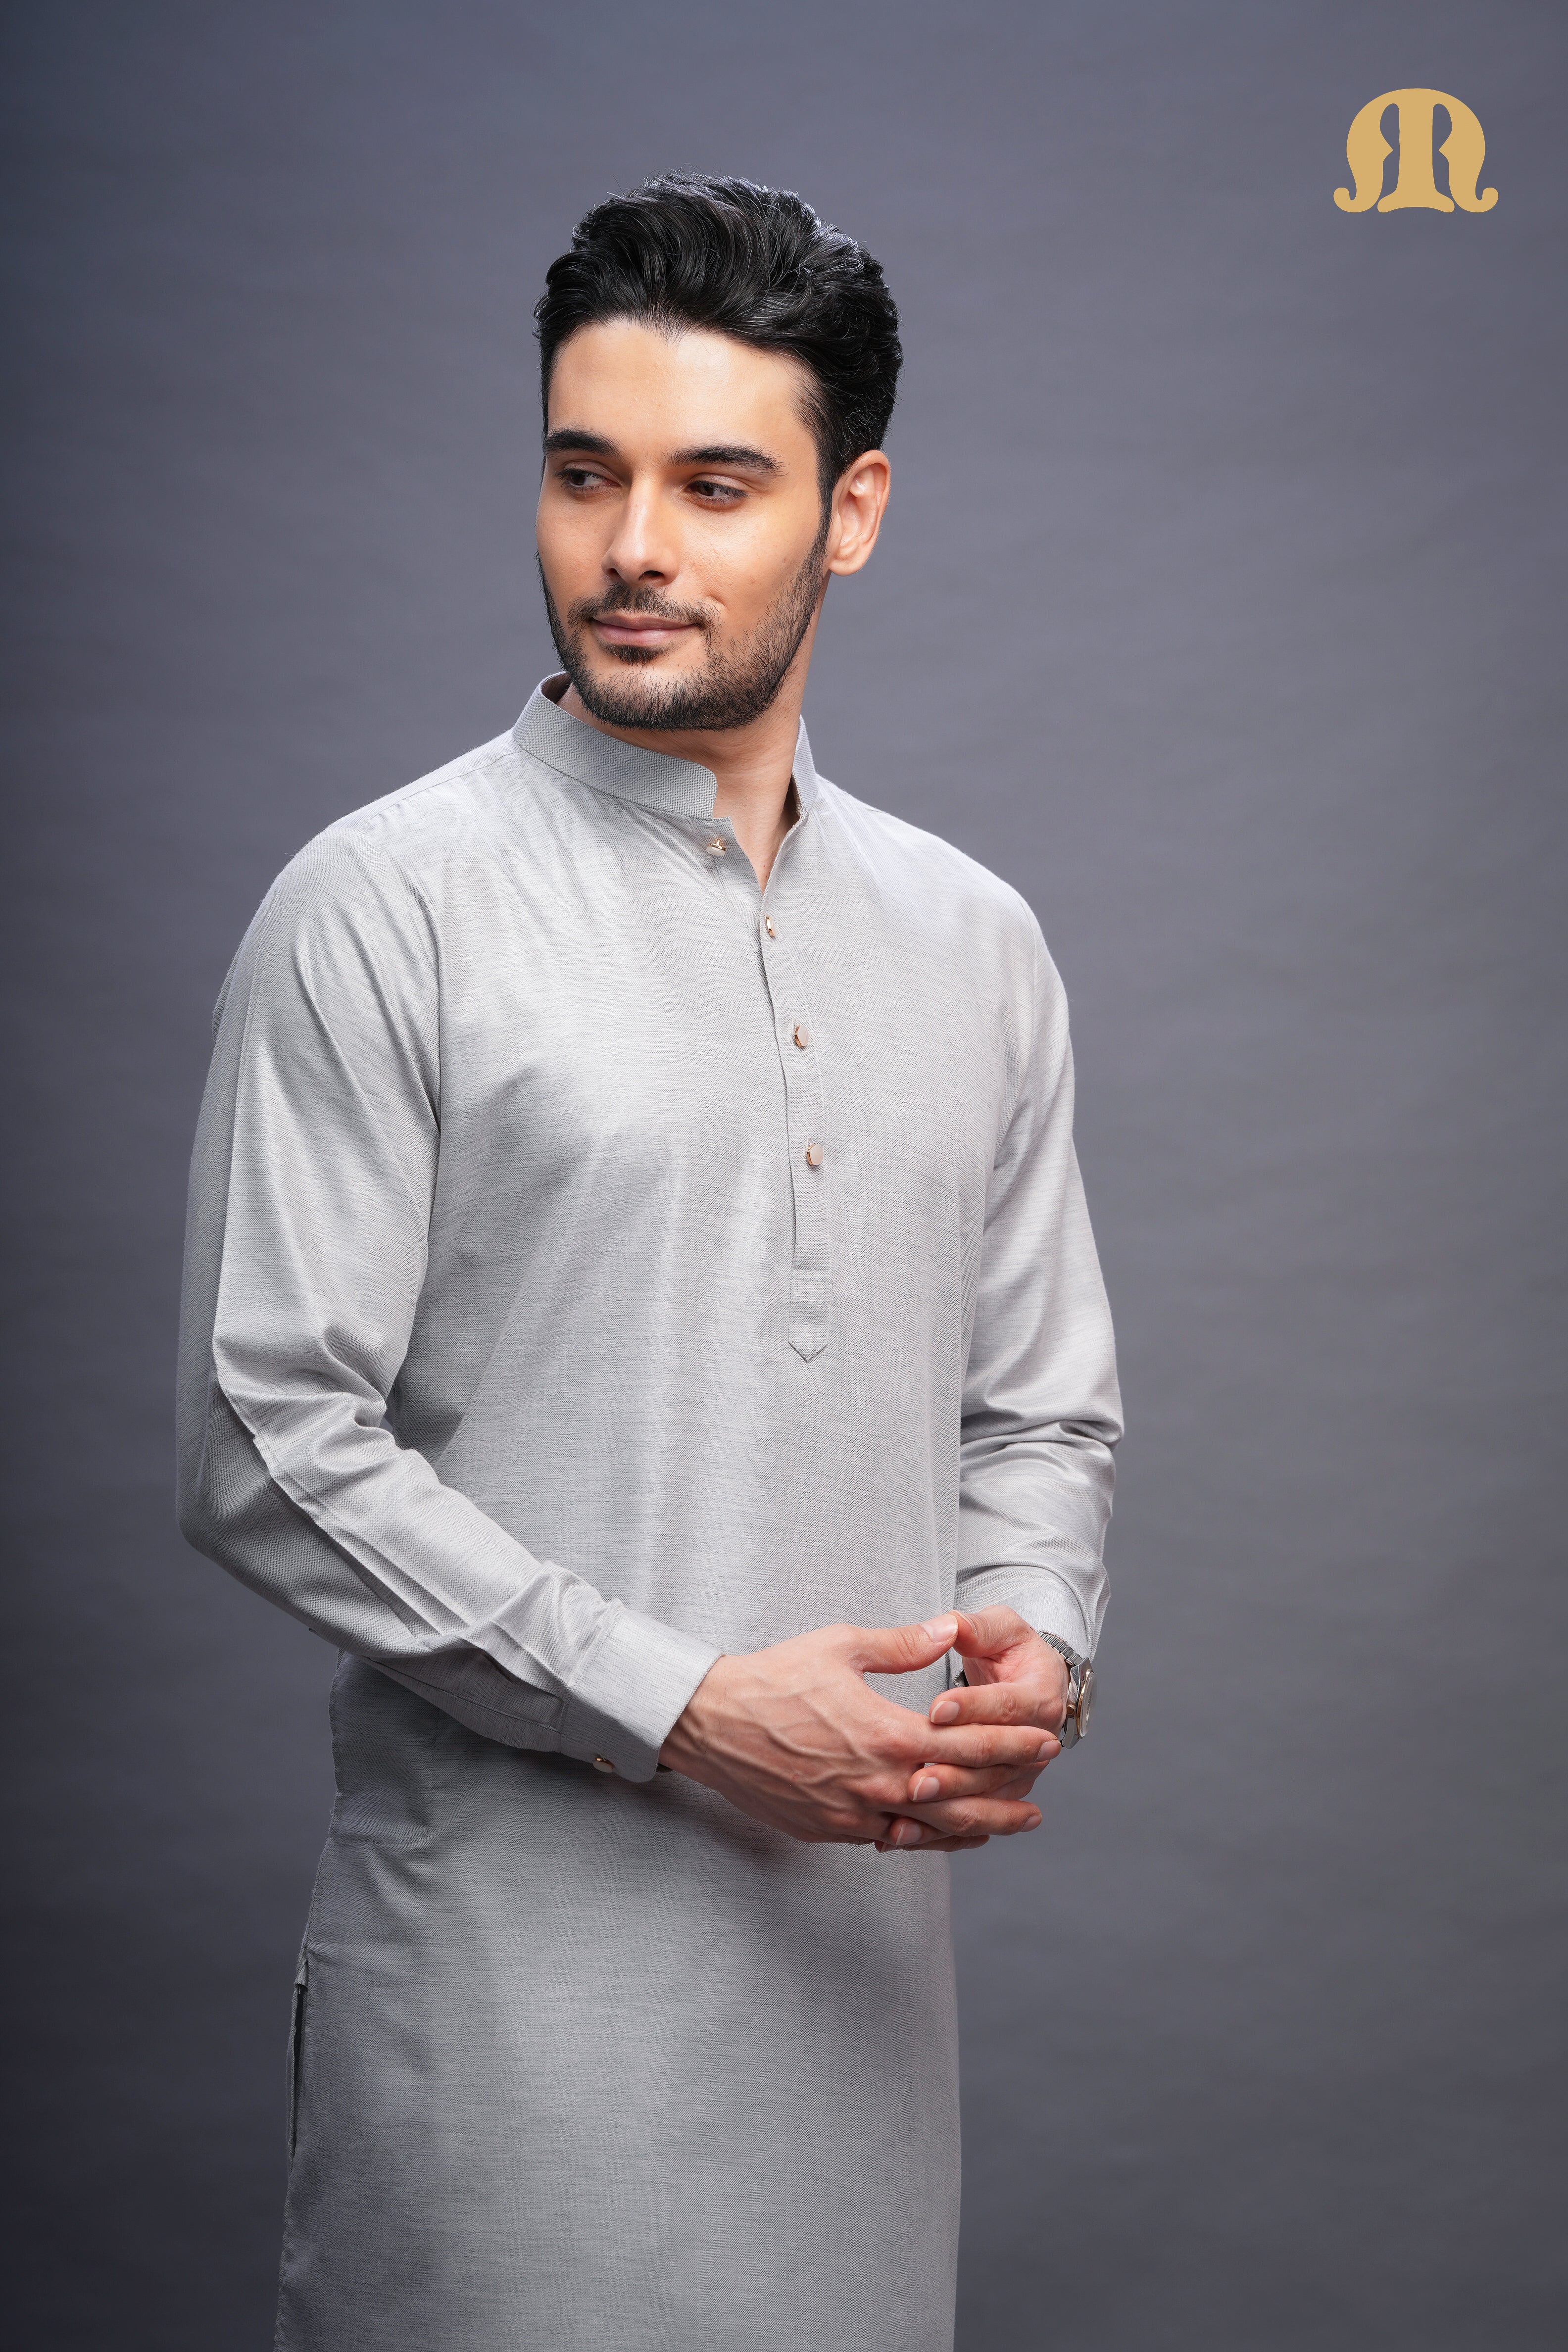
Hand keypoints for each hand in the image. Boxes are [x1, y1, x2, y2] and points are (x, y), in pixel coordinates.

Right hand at [659, 1614, 1053, 1852]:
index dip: (1012, 1744)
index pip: (968, 1746)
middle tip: (1040, 1799)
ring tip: (1008, 1826)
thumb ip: (903, 1644)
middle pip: (961, 1800)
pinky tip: (942, 1834)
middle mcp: (876, 1782)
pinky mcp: (829, 1830)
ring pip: (929, 1830)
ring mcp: (852, 1813)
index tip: (1046, 1741)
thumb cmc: (774, 1677)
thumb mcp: (842, 1645)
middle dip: (1006, 1797)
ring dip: (974, 1828)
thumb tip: (949, 1629)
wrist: (710, 1723)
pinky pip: (889, 1839)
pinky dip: (924, 1838)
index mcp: (886, 1733)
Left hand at [882, 1606, 1070, 1853]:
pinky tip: (897, 1835)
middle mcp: (1038, 1744)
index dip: (971, 1707)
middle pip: (994, 1764)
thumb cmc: (1008, 1648)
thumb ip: (976, 1628)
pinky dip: (936, 1833)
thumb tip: (949, 1625)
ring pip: (983, 1799)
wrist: (1030, 1682)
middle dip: (954, 1771)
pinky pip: (969, 1823)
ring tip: (906, 1809)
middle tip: (915, 1777)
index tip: (935, 1709)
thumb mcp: (1000, 1628)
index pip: (1006, 1705)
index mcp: (1040, 1696)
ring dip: (946, 1809)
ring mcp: (1021, 1776)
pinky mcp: (1000, 1797)